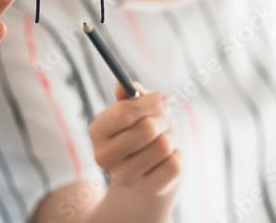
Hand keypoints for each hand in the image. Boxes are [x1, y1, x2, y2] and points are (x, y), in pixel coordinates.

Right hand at [88, 82, 182, 197]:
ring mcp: (123, 176)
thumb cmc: (142, 129)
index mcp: (98, 130)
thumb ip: (132, 93)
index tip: (161, 98)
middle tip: (162, 121)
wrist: (148, 168)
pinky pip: (174, 165)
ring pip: (163, 145)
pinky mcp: (144, 190)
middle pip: (147, 129)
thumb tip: (124, 85)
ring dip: (170, 138)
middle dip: (162, 120)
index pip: (123, 113)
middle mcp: (104, 156)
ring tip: (162, 140)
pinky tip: (166, 158)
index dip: (148, 103)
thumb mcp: (137, 108)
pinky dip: (177, 156)